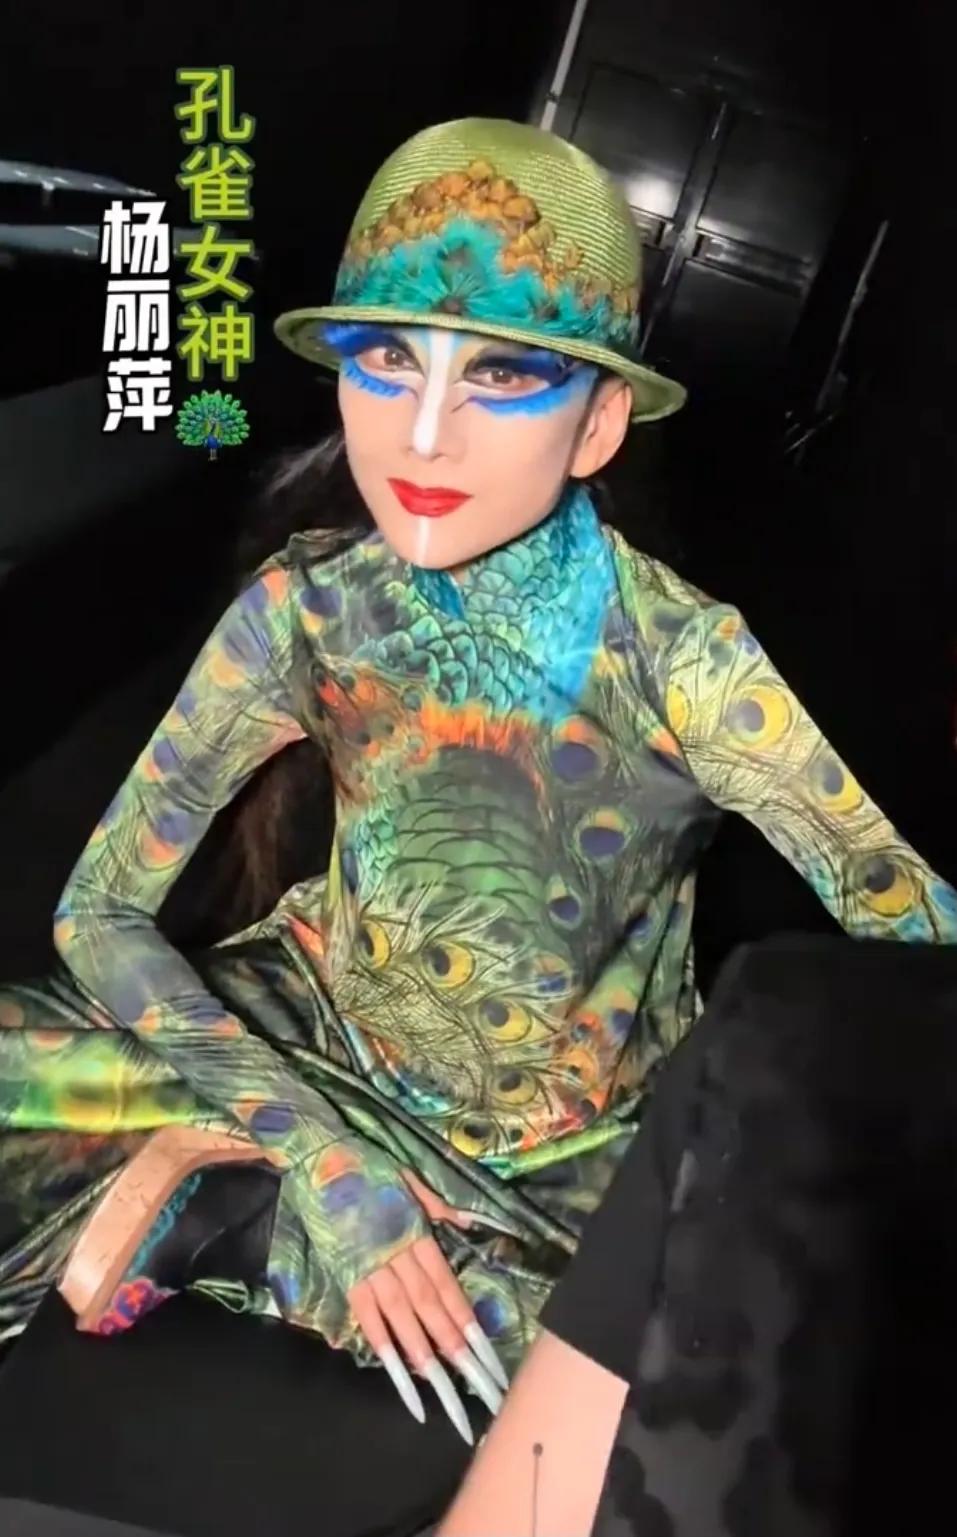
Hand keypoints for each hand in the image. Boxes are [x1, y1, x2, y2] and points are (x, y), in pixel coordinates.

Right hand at [347, 1168, 508, 1443]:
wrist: (318, 1154)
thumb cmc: (366, 1164)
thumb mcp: (410, 1178)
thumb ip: (439, 1206)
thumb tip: (469, 1223)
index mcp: (416, 1231)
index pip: (446, 1284)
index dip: (465, 1319)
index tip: (485, 1351)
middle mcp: (397, 1252)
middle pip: (431, 1306)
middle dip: (455, 1347)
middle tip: (478, 1383)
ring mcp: (368, 1265)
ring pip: (402, 1316)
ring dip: (424, 1353)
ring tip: (445, 1387)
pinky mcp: (343, 1272)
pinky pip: (366, 1315)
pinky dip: (383, 1344)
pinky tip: (399, 1371)